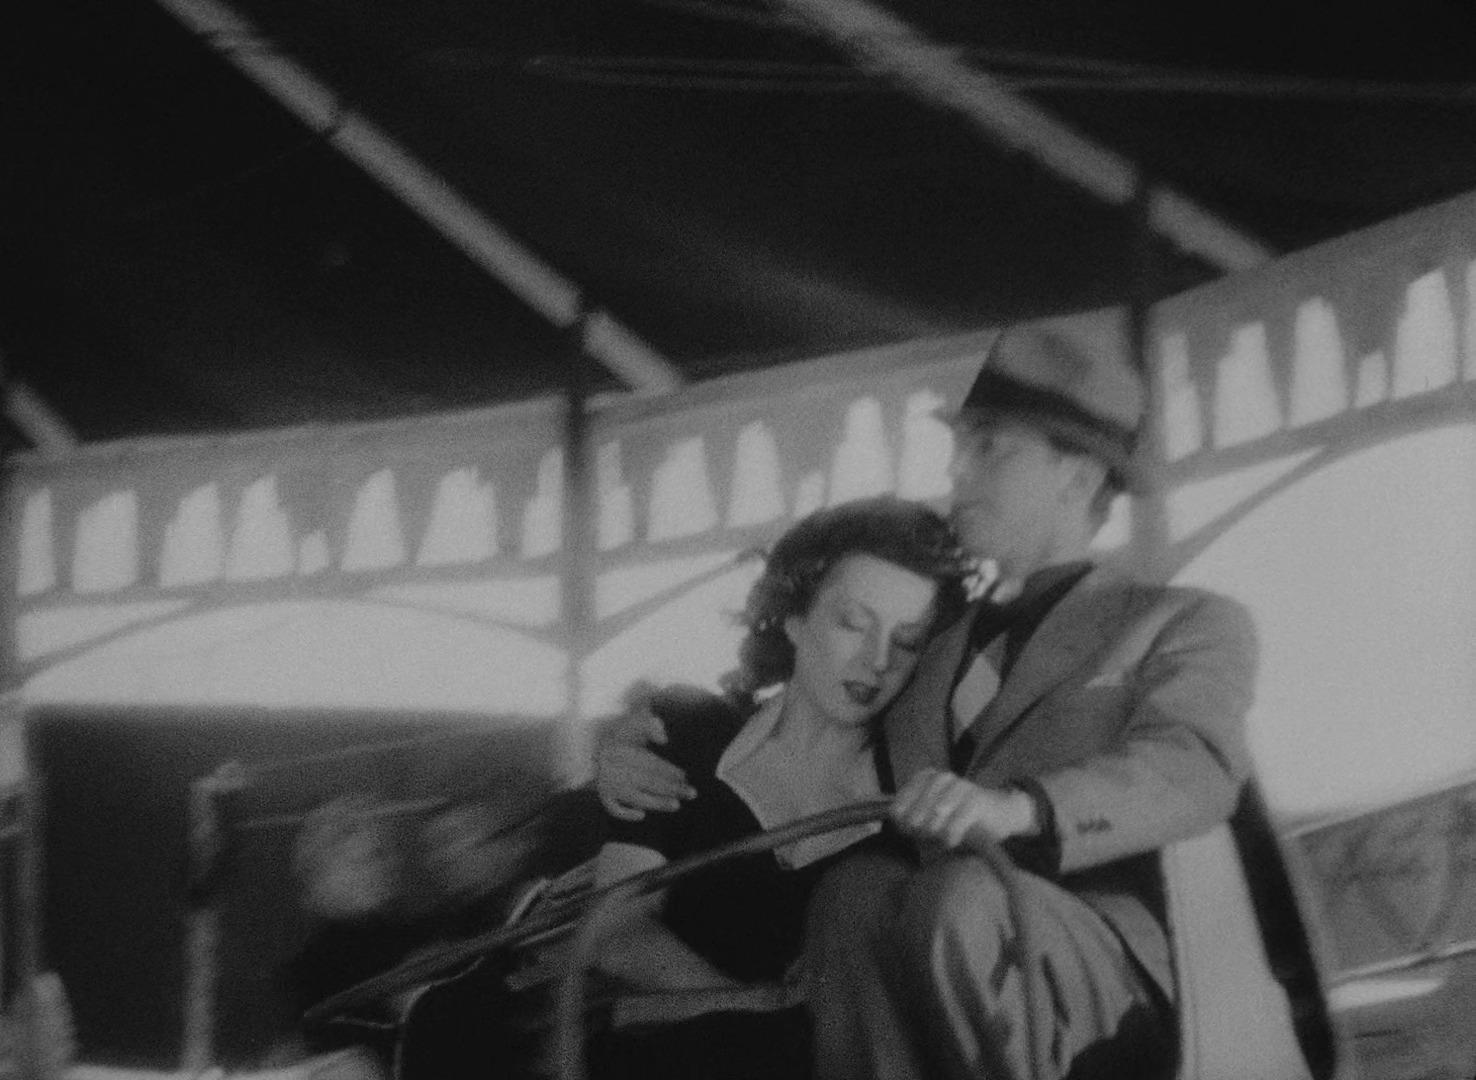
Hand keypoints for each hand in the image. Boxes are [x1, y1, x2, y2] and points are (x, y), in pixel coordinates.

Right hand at [593, 689, 694, 820]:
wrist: (581, 743)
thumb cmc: (615, 731)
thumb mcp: (632, 719)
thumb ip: (650, 724)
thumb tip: (664, 740)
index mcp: (623, 751)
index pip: (651, 764)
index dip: (670, 770)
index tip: (685, 775)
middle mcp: (616, 770)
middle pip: (649, 782)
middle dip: (672, 788)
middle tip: (692, 793)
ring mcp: (608, 785)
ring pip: (636, 797)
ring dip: (657, 802)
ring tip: (676, 805)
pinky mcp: (602, 795)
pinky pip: (614, 808)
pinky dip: (626, 813)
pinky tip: (642, 815)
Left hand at [890, 769, 1037, 850]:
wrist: (999, 815)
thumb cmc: (959, 818)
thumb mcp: (929, 819)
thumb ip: (908, 819)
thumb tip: (895, 822)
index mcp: (924, 778)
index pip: (897, 810)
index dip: (905, 828)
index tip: (917, 833)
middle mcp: (939, 777)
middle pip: (913, 819)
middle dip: (922, 834)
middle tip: (936, 836)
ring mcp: (958, 785)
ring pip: (932, 823)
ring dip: (938, 837)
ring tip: (947, 836)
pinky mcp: (974, 800)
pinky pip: (952, 828)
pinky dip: (951, 839)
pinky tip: (956, 840)